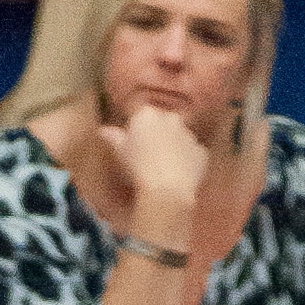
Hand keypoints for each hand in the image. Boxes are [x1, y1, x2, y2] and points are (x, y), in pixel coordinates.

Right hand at [99, 102, 209, 220]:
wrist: (166, 190)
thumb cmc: (137, 168)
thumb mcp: (119, 153)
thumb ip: (113, 137)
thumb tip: (103, 130)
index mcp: (147, 114)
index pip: (140, 114)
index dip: (137, 129)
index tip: (133, 144)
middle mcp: (170, 117)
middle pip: (163, 123)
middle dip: (157, 134)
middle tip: (149, 156)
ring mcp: (189, 133)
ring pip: (180, 137)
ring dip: (174, 147)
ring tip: (165, 169)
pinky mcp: (202, 151)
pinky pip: (193, 153)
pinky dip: (188, 161)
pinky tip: (179, 176)